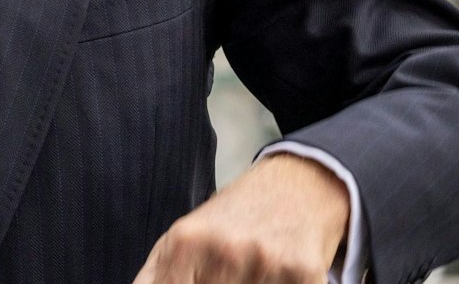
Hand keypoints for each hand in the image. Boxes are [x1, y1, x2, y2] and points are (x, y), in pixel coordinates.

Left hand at [132, 153, 350, 282]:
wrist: (297, 185)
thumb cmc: (235, 217)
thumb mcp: (184, 237)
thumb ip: (155, 276)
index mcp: (186, 242)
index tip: (193, 281)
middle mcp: (224, 250)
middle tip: (229, 273)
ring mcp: (265, 262)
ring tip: (252, 273)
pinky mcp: (303, 273)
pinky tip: (277, 276)